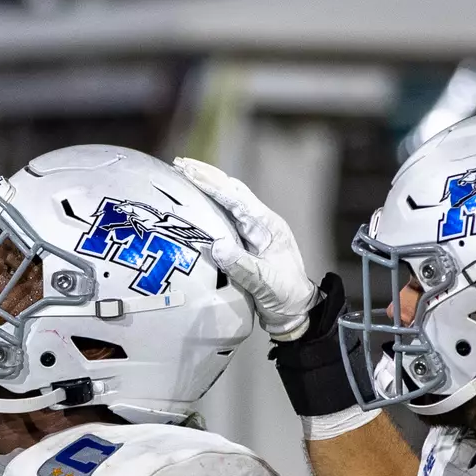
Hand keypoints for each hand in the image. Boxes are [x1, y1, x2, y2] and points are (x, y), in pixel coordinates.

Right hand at [172, 158, 320, 340]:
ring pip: (228, 200)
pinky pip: (225, 216)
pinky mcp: (245, 241)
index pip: (237, 199)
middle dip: (207, 176)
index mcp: (268, 227)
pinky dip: (210, 203)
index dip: (213, 185)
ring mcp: (253, 231)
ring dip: (208, 186)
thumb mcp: (265, 282)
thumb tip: (216, 245)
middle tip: (180, 164)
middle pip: (232, 191)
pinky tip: (196, 199)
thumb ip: (241, 265)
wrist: (294, 311)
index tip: (190, 172)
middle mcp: (260, 223)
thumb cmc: (285, 296)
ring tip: (184, 174)